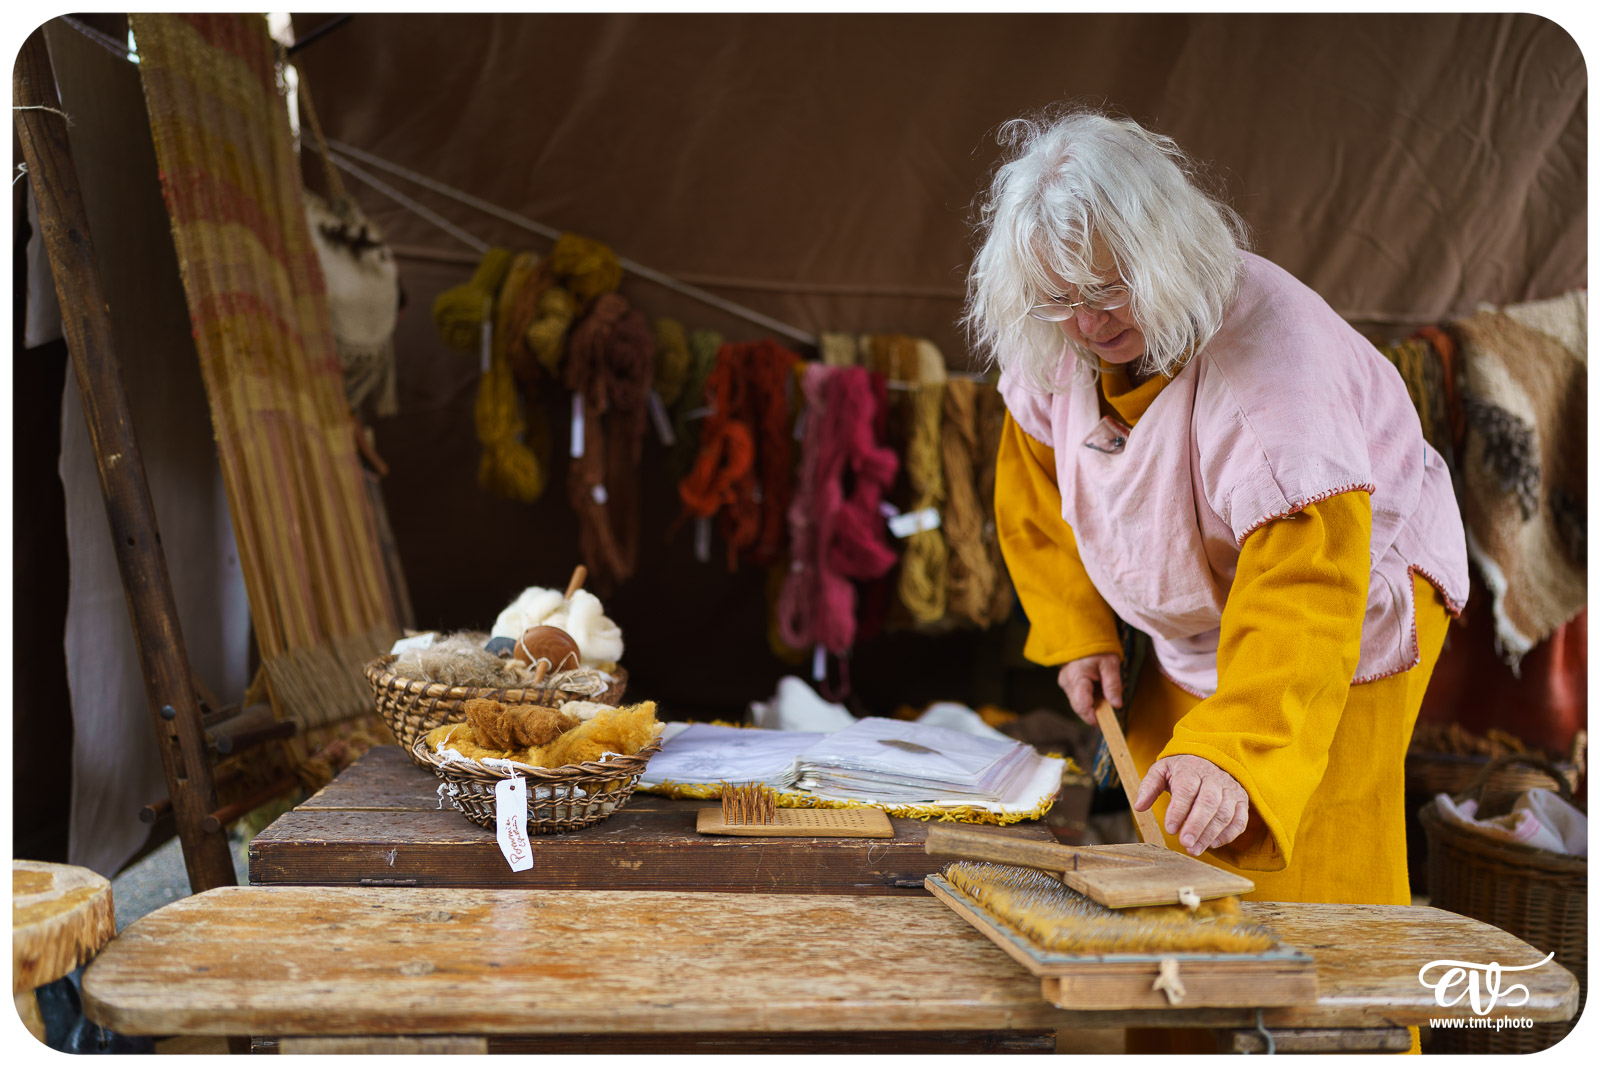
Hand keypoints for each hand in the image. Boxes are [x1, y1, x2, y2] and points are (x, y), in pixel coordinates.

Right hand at [1056, 654, 1121, 724]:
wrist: (1082, 634)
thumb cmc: (1097, 648)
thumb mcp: (1110, 663)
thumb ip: (1113, 684)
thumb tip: (1116, 705)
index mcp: (1077, 677)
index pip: (1082, 705)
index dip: (1093, 717)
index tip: (1107, 722)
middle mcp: (1067, 683)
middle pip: (1079, 708)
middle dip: (1094, 713)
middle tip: (1110, 711)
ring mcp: (1065, 684)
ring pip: (1078, 704)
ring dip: (1092, 706)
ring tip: (1105, 696)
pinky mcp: (1067, 684)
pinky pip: (1077, 698)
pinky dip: (1089, 699)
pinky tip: (1097, 692)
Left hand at [1133, 754, 1249, 855]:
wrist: (1208, 758)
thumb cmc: (1181, 770)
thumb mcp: (1160, 771)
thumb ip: (1149, 787)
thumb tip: (1139, 806)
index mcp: (1191, 769)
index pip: (1186, 790)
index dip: (1178, 811)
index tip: (1170, 829)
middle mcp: (1214, 778)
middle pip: (1208, 803)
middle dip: (1196, 826)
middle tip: (1185, 843)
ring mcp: (1230, 789)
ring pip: (1225, 813)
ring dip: (1210, 834)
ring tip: (1194, 849)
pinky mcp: (1241, 800)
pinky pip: (1240, 820)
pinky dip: (1228, 834)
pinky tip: (1212, 844)